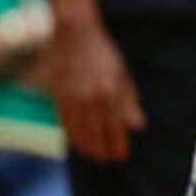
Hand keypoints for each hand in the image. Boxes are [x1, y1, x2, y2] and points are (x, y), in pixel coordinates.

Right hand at [44, 16, 144, 162]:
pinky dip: (71, 136)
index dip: (118, 145)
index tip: (121, 157)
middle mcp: (91, 98)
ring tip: (94, 157)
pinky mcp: (57, 96)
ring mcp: (72, 98)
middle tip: (109, 161)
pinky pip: (64, 122)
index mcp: (111, 92)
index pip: (116, 128)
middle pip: (97, 133)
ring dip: (87, 147)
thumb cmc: (103, 53)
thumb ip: (129, 101)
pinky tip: (77, 144)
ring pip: (79, 131)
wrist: (73, 34)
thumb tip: (138, 126)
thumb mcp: (122, 74)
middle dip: (103, 150)